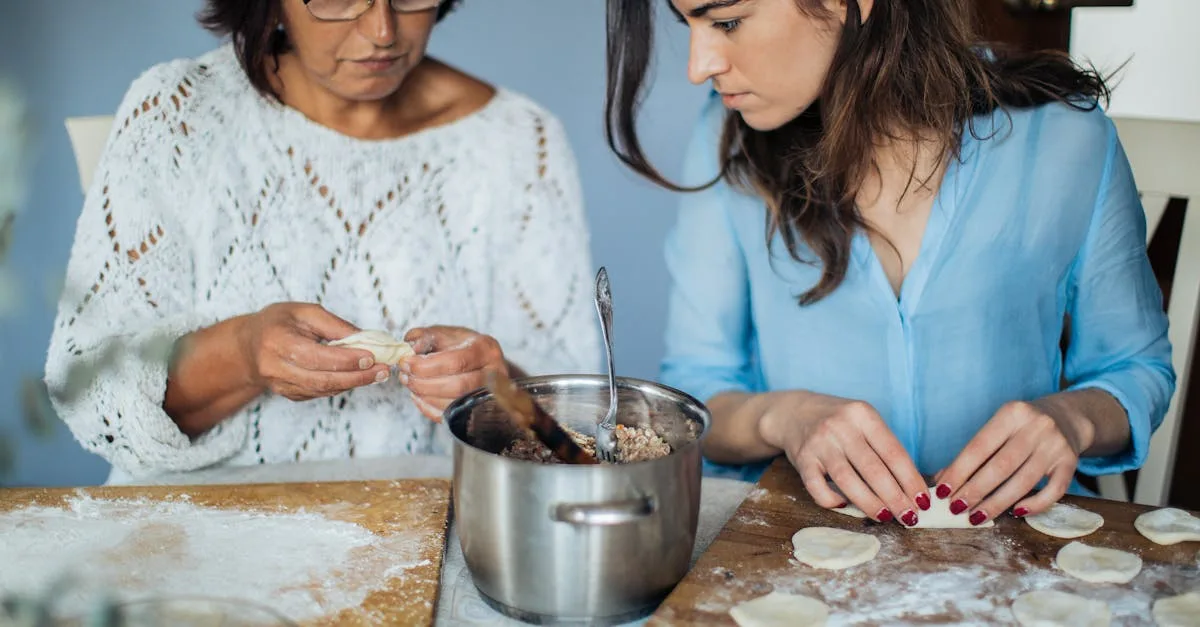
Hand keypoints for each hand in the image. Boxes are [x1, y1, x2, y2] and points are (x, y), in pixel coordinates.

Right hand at [238, 303, 390, 400]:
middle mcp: (274, 367)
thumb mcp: (305, 312)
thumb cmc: (278, 322)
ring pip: (322, 390)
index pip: (317, 356)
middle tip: (383, 371)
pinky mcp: (287, 394)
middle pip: (321, 378)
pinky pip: (318, 393)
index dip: (346, 359)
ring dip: (353, 384)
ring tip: (378, 375)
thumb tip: (367, 338)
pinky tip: (357, 378)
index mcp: (277, 341)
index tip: (372, 356)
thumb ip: (335, 326)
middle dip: (357, 376)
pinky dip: (340, 386)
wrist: (248, 345)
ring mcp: (279, 385)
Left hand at [400, 326, 509, 420]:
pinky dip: (430, 409)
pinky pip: (452, 417)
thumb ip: (426, 336)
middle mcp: (494, 374)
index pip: (456, 362)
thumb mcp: (446, 333)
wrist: (483, 363)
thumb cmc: (462, 347)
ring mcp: (489, 395)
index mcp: (485, 349)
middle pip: (457, 386)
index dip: (426, 366)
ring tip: (410, 384)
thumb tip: (411, 346)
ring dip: (425, 397)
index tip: (406, 363)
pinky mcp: (479, 411)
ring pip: (455, 405)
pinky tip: (419, 397)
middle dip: (424, 384)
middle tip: (405, 376)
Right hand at [760, 393, 928, 525]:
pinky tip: (843, 505)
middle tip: (909, 517)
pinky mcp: (802, 458)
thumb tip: (910, 487)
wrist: (793, 412)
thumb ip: (882, 447)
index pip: (894, 453)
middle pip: (874, 469)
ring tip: (885, 517)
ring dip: (869, 503)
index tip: (923, 501)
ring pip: (848, 480)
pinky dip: (831, 500)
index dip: (911, 480)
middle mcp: (841, 427)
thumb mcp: (863, 421)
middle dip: (895, 498)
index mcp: (863, 415)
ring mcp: (820, 443)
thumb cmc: (839, 422)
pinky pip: (817, 487)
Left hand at [935, 399, 1091, 525]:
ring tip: (976, 517)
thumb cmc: (1022, 427)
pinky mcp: (1071, 462)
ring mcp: (1056, 445)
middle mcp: (1036, 427)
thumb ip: (974, 453)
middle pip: (1000, 466)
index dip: (959, 471)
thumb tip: (943, 481)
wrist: (1067, 417)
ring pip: (1023, 481)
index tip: (942, 491)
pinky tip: (1016, 512)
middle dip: (975, 490)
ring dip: (997, 503)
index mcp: (1012, 413)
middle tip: (956, 508)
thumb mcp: (998, 428)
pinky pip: (1054, 491)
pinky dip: (1034, 504)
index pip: (979, 447)